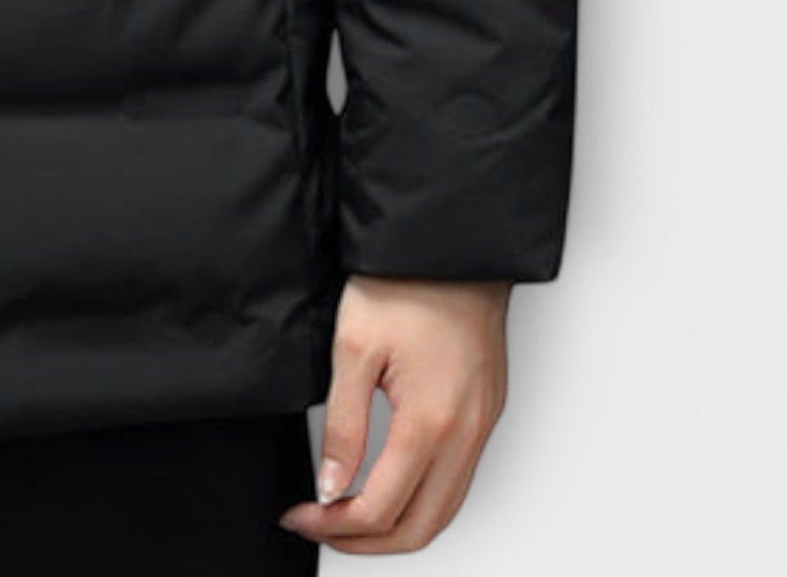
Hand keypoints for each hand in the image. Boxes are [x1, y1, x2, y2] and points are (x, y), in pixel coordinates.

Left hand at [278, 273, 510, 553]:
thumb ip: (344, 425)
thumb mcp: (353, 347)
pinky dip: (423, 499)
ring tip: (347, 515)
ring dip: (397, 525)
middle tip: (320, 527)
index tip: (300, 515)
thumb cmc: (403, 283)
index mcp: (431, 422)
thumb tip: (331, 486)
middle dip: (366, 541)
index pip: (382, 509)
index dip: (334, 526)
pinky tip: (390, 485)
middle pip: (421, 527)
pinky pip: (458, 479)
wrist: (450, 245)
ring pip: (445, 509)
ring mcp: (482, 425)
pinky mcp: (486, 411)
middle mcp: (466, 434)